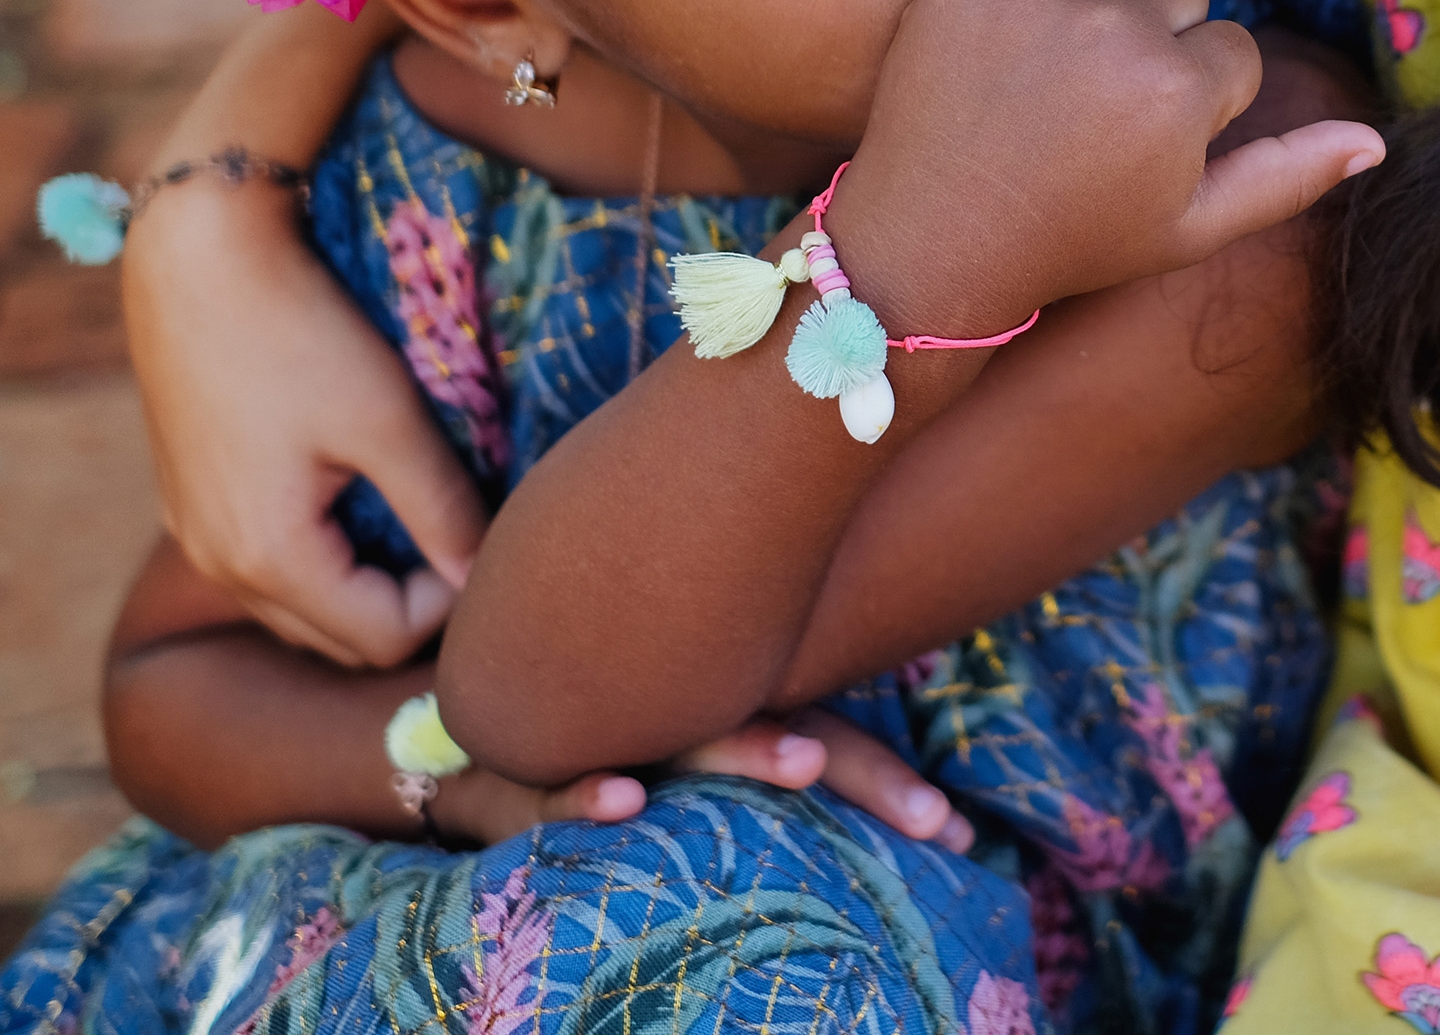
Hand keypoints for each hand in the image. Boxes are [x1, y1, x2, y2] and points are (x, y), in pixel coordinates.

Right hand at [124, 179, 485, 668]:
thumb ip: (440, 507)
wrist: (196, 250)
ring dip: (362, 579)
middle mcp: (219, 564)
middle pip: (337, 635)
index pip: (382, 638)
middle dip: (407, 601)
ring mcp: (194, 531)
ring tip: (410, 509)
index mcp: (268, 558)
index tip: (479, 526)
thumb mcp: (385, 417)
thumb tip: (485, 574)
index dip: (448, 598)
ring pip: (298, 603)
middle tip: (455, 528)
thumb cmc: (297, 328)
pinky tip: (349, 488)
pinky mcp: (188, 494)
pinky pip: (265, 559)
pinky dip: (318, 549)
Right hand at [431, 709, 970, 850]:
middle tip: (939, 820)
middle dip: (862, 774)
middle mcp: (670, 703)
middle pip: (781, 726)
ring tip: (805, 764)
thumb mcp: (661, 728)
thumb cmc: (576, 721)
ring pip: (684, 737)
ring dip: (745, 748)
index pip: (817, 729)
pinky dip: (588, 789)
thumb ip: (742, 734)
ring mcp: (599, 726)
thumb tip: (848, 775)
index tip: (961, 832)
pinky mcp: (519, 759)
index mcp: (711, 701)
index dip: (887, 776)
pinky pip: (556, 783)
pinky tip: (626, 798)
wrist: (435, 707)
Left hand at [836, 0, 1383, 336]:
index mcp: (1179, 86)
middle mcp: (1113, 26)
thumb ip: (1286, 177)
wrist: (934, 234)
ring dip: (1094, 7)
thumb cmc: (1071, 240)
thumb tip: (1370, 141)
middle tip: (1102, 108)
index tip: (1145, 141)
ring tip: (1054, 82)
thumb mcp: (1189, 227)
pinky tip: (1004, 59)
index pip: (1232, 48)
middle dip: (1157, 39)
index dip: (1197, 99)